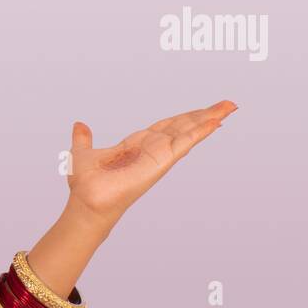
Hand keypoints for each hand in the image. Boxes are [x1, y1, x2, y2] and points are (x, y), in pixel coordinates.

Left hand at [65, 99, 238, 231]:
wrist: (87, 203)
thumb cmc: (86, 186)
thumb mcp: (84, 154)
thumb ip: (84, 139)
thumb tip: (79, 126)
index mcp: (137, 145)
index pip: (166, 126)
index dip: (184, 117)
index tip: (202, 110)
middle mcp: (152, 150)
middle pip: (183, 126)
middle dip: (204, 115)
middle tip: (228, 104)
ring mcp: (159, 156)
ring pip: (188, 132)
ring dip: (209, 120)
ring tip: (229, 108)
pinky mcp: (161, 162)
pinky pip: (184, 144)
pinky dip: (199, 133)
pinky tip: (215, 123)